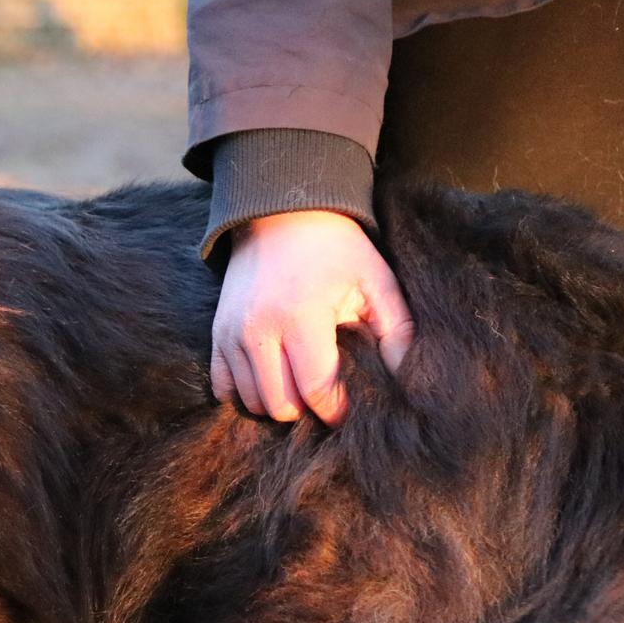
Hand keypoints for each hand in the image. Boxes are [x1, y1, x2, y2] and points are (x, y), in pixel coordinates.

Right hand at [210, 210, 413, 425]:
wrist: (281, 212)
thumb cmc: (336, 249)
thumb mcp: (376, 281)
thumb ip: (396, 332)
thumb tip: (406, 380)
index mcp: (302, 316)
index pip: (316, 390)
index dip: (337, 409)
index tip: (350, 406)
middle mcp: (260, 328)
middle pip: (280, 404)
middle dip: (307, 409)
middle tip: (325, 393)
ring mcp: (232, 332)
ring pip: (251, 401)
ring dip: (278, 402)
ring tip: (299, 384)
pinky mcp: (217, 332)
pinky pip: (224, 387)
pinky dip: (246, 393)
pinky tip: (269, 380)